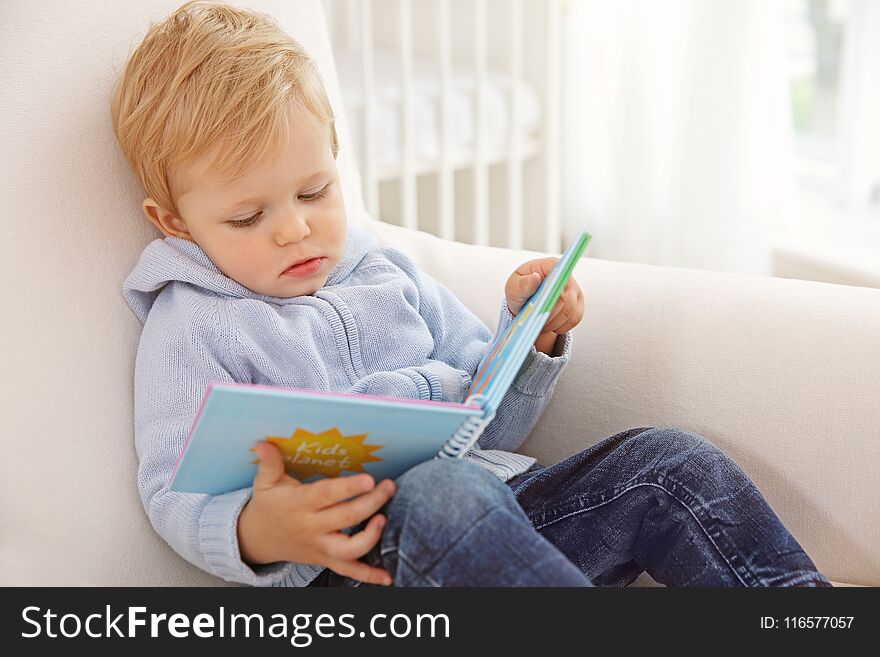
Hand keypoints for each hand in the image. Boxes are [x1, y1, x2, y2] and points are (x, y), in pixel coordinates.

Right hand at [237, 441, 395, 584]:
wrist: (258, 539)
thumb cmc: (268, 504)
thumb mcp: (265, 482)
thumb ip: (269, 463)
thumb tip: (261, 443)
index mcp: (300, 504)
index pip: (327, 495)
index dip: (348, 488)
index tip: (369, 479)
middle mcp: (312, 527)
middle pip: (347, 518)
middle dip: (372, 503)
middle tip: (389, 487)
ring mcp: (320, 546)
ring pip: (349, 549)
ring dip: (371, 537)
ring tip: (384, 518)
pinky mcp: (325, 559)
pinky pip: (349, 571)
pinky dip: (369, 576)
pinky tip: (387, 577)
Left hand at [504, 257, 583, 354]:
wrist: (526, 302)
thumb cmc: (520, 290)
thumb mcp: (514, 286)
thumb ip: (523, 284)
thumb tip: (535, 278)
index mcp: (551, 265)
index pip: (559, 274)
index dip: (553, 289)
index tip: (542, 302)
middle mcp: (567, 277)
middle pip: (565, 297)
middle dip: (550, 312)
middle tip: (536, 321)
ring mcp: (575, 292)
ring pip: (570, 311)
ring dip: (554, 322)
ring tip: (540, 325)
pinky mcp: (578, 306)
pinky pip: (574, 319)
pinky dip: (561, 326)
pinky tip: (550, 327)